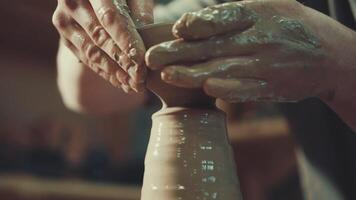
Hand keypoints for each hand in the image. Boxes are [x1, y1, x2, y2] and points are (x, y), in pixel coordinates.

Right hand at [53, 0, 153, 91]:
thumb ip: (140, 9)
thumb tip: (148, 37)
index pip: (109, 18)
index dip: (126, 41)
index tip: (141, 61)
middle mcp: (71, 3)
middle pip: (100, 38)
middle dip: (122, 61)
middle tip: (140, 79)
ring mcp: (64, 21)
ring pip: (91, 52)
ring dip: (114, 72)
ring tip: (133, 85)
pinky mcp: (65, 37)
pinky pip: (86, 58)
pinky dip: (104, 72)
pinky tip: (121, 82)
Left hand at [146, 0, 336, 102]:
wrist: (330, 57)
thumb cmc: (293, 26)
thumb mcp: (270, 6)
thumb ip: (234, 12)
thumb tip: (196, 20)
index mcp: (258, 14)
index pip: (221, 18)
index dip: (197, 24)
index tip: (175, 30)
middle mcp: (260, 39)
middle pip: (213, 46)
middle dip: (180, 52)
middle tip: (152, 57)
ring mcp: (266, 64)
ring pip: (224, 69)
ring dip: (193, 73)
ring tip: (167, 75)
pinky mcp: (271, 86)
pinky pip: (245, 88)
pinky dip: (226, 90)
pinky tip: (206, 88)